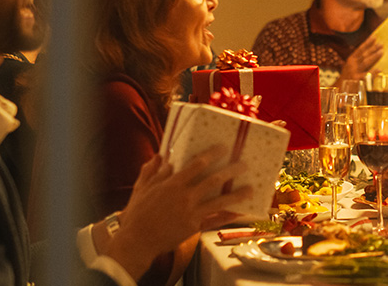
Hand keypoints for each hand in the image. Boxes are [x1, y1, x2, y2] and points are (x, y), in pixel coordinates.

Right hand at [104, 146, 253, 276]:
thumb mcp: (141, 188)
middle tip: (244, 165)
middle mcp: (184, 197)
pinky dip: (227, 216)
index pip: (196, 165)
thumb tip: (161, 156)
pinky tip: (239, 212)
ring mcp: (190, 213)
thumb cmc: (137, 212)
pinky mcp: (193, 228)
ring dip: (236, 195)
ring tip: (250, 189)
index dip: (211, 155)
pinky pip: (214, 221)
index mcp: (172, 184)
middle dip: (230, 172)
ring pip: (219, 202)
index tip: (223, 148)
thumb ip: (152, 171)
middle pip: (212, 181)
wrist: (137, 240)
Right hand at [343, 38, 382, 79]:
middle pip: (364, 55)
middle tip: (381, 44)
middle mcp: (352, 65)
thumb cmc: (349, 76)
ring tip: (381, 51)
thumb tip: (371, 52)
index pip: (360, 50)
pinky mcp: (357, 81)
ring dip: (374, 56)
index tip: (374, 37)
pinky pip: (366, 76)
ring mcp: (354, 72)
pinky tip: (379, 69)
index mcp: (351, 60)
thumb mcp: (351, 66)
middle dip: (372, 49)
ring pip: (365, 63)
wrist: (340, 88)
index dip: (367, 43)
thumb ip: (359, 60)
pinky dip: (373, 73)